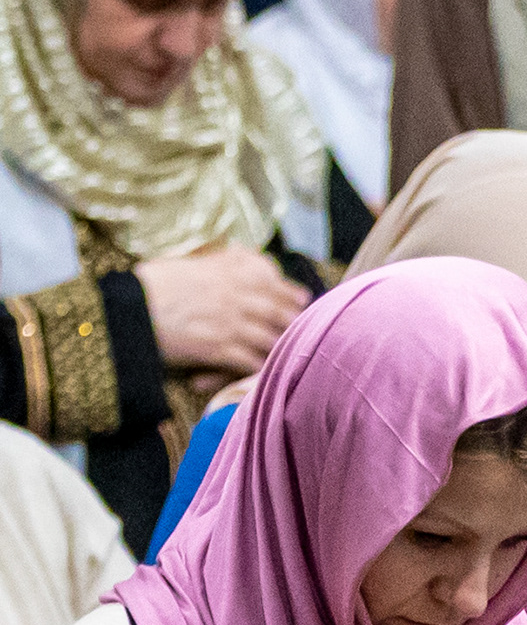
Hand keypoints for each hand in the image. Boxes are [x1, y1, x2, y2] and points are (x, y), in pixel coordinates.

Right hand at [133, 248, 306, 376]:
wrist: (123, 311)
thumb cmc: (149, 285)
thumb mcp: (186, 261)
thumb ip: (219, 259)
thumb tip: (242, 252)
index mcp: (227, 271)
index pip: (272, 280)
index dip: (290, 291)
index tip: (302, 298)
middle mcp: (235, 295)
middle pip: (279, 310)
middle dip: (295, 321)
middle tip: (304, 328)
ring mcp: (230, 323)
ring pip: (272, 337)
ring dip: (282, 347)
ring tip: (288, 353)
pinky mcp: (219, 349)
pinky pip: (251, 362)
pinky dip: (260, 368)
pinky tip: (265, 372)